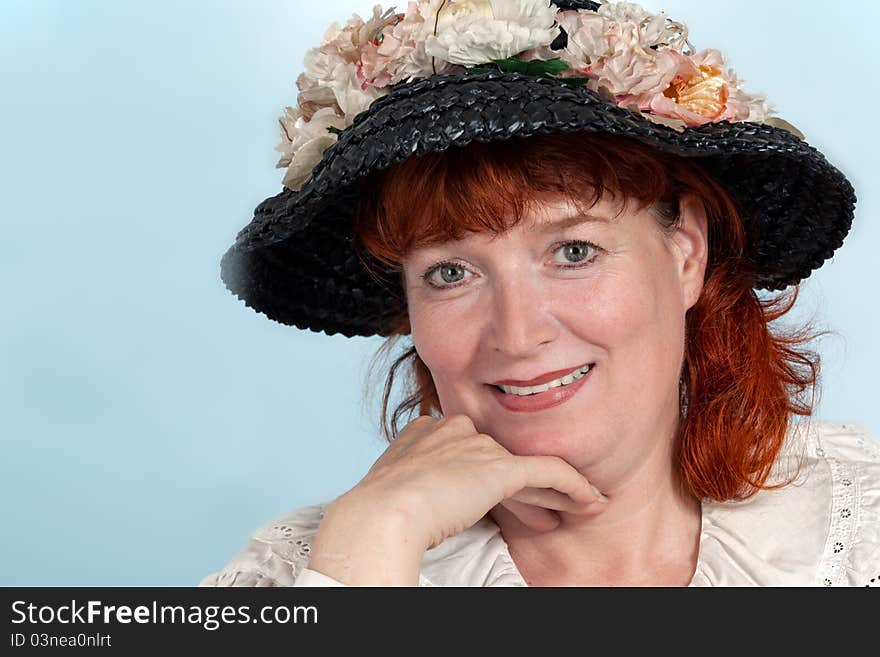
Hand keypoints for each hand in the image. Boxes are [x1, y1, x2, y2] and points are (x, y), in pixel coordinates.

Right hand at [352, 414, 606, 550]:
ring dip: (556, 493)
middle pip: (501, 458)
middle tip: (552, 508)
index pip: (473, 452)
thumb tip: (425, 501)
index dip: (492, 478)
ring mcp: (477, 445)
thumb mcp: (394, 486)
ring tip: (583, 506)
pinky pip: (549, 472)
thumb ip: (416, 482)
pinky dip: (574, 485)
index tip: (508, 501)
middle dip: (530, 487)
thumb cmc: (377, 510)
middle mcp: (455, 428)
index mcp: (428, 429)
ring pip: (527, 469)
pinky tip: (591, 498)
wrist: (382, 513)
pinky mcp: (498, 467)